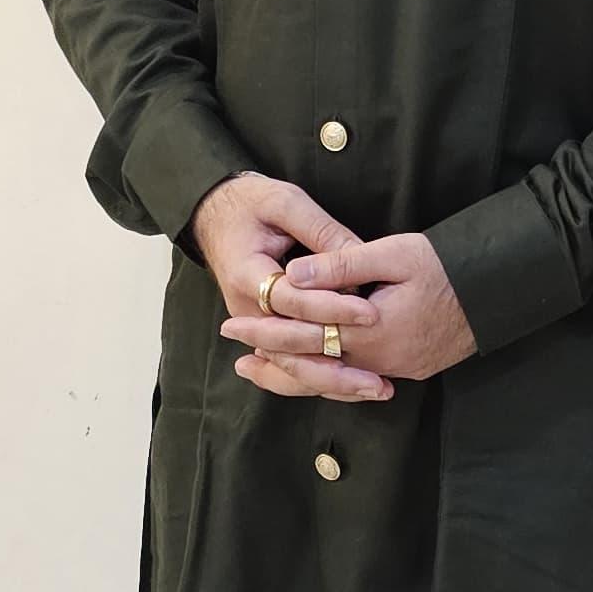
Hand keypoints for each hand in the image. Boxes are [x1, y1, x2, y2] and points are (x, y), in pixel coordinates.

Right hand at [191, 172, 393, 402]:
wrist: (215, 214)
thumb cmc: (251, 203)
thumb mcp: (285, 202)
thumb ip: (320, 231)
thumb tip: (358, 253)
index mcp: (246, 274)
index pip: (292, 300)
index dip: (332, 307)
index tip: (371, 313)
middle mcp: (245, 309)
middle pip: (290, 348)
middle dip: (335, 364)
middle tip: (377, 378)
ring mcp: (253, 324)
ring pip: (290, 364)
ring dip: (331, 381)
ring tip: (375, 389)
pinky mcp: (264, 329)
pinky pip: (290, 361)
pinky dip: (320, 377)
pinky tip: (355, 388)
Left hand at [220, 227, 476, 386]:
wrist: (501, 289)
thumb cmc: (448, 264)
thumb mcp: (395, 252)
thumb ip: (341, 264)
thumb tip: (292, 276)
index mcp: (370, 331)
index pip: (304, 335)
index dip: (265, 329)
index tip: (232, 324)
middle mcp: (380, 360)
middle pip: (312, 363)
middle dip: (270, 352)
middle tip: (233, 345)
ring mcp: (398, 369)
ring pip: (332, 379)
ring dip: (294, 372)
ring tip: (258, 367)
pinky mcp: (411, 368)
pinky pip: (357, 378)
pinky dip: (327, 374)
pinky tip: (313, 367)